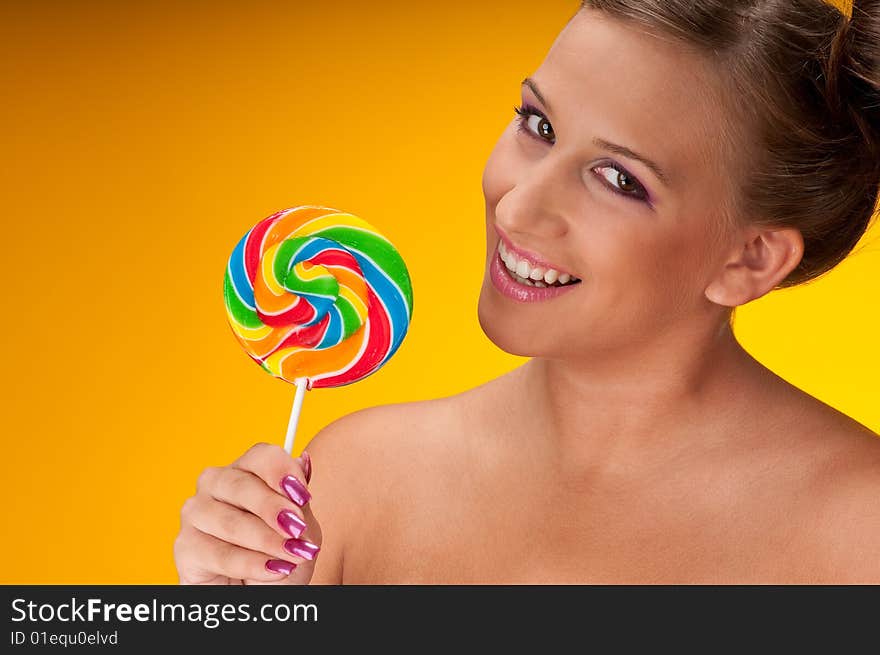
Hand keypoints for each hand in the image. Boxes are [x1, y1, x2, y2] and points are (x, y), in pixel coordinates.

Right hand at [173, 442, 321, 584]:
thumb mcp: (302, 527)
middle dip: (273, 508)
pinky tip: (273, 570)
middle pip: (241, 485)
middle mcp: (216, 484)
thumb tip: (303, 461)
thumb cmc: (280, 554)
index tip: (303, 494)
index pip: (260, 456)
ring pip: (231, 522)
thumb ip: (299, 497)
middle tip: (297, 529)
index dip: (282, 472)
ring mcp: (197, 513)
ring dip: (267, 540)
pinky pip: (220, 554)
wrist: (264, 594)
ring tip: (292, 555)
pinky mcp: (185, 546)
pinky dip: (251, 564)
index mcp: (247, 470)